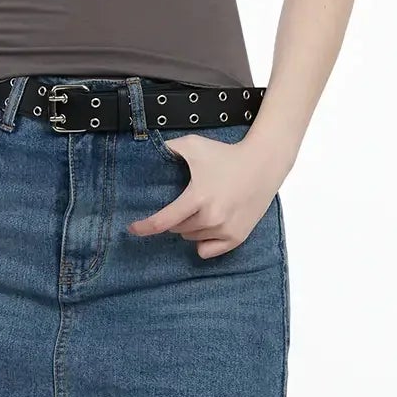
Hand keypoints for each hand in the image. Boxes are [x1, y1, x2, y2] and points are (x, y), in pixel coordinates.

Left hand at [128, 132, 279, 258]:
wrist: (263, 164)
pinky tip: (210, 227)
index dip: (144, 227)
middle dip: (176, 218)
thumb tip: (147, 151)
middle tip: (188, 201)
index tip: (132, 229)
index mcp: (198, 198)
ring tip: (204, 207)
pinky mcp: (237, 238)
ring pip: (192, 239)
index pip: (163, 221)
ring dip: (191, 227)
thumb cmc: (227, 155)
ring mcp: (225, 230)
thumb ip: (168, 149)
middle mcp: (211, 218)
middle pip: (177, 229)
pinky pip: (207, 251)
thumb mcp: (194, 145)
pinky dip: (204, 242)